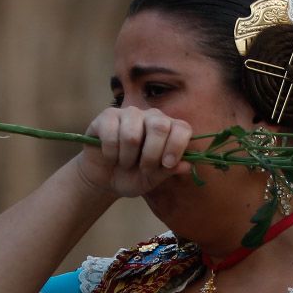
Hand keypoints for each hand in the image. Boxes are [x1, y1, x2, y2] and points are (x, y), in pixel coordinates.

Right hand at [72, 107, 193, 197]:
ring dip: (127, 158)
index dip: (177, 146)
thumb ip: (169, 171)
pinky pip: (111, 134)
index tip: (167, 164)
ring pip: (132, 135)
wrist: (104, 179)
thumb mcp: (152, 179)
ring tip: (125, 163)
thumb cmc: (132, 176)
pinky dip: (111, 153)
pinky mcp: (107, 116)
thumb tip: (188, 166)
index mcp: (169, 129)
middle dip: (151, 155)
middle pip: (159, 127)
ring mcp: (129, 113)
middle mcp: (151, 116)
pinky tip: (110, 156)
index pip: (182, 128)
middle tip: (144, 169)